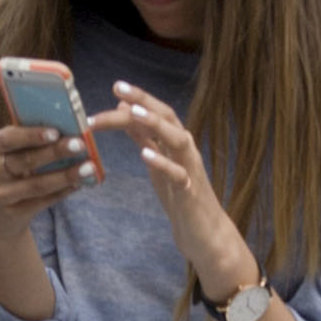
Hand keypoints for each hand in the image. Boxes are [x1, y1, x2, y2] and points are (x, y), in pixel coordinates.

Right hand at [0, 115, 93, 231]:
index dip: (31, 135)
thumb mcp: (13, 153)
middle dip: (55, 152)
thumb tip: (69, 129)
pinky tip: (78, 184)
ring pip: (36, 185)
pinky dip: (62, 192)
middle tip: (80, 145)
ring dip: (65, 176)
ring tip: (88, 168)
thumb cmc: (12, 171)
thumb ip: (33, 141)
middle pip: (25, 161)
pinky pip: (41, 202)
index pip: (8, 138)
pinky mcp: (12, 213)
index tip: (55, 132)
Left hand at [90, 83, 258, 305]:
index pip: (158, 112)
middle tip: (119, 88)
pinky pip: (179, 174)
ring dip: (156, 125)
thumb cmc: (180, 197)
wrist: (204, 234)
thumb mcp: (157, 162)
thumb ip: (144, 137)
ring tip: (134, 114)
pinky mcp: (191, 193)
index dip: (140, 98)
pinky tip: (145, 154)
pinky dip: (163, 162)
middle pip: (168, 117)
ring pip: (178, 139)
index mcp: (175, 142)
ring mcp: (190, 170)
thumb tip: (126, 109)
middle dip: (144, 101)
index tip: (116, 86)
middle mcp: (185, 150)